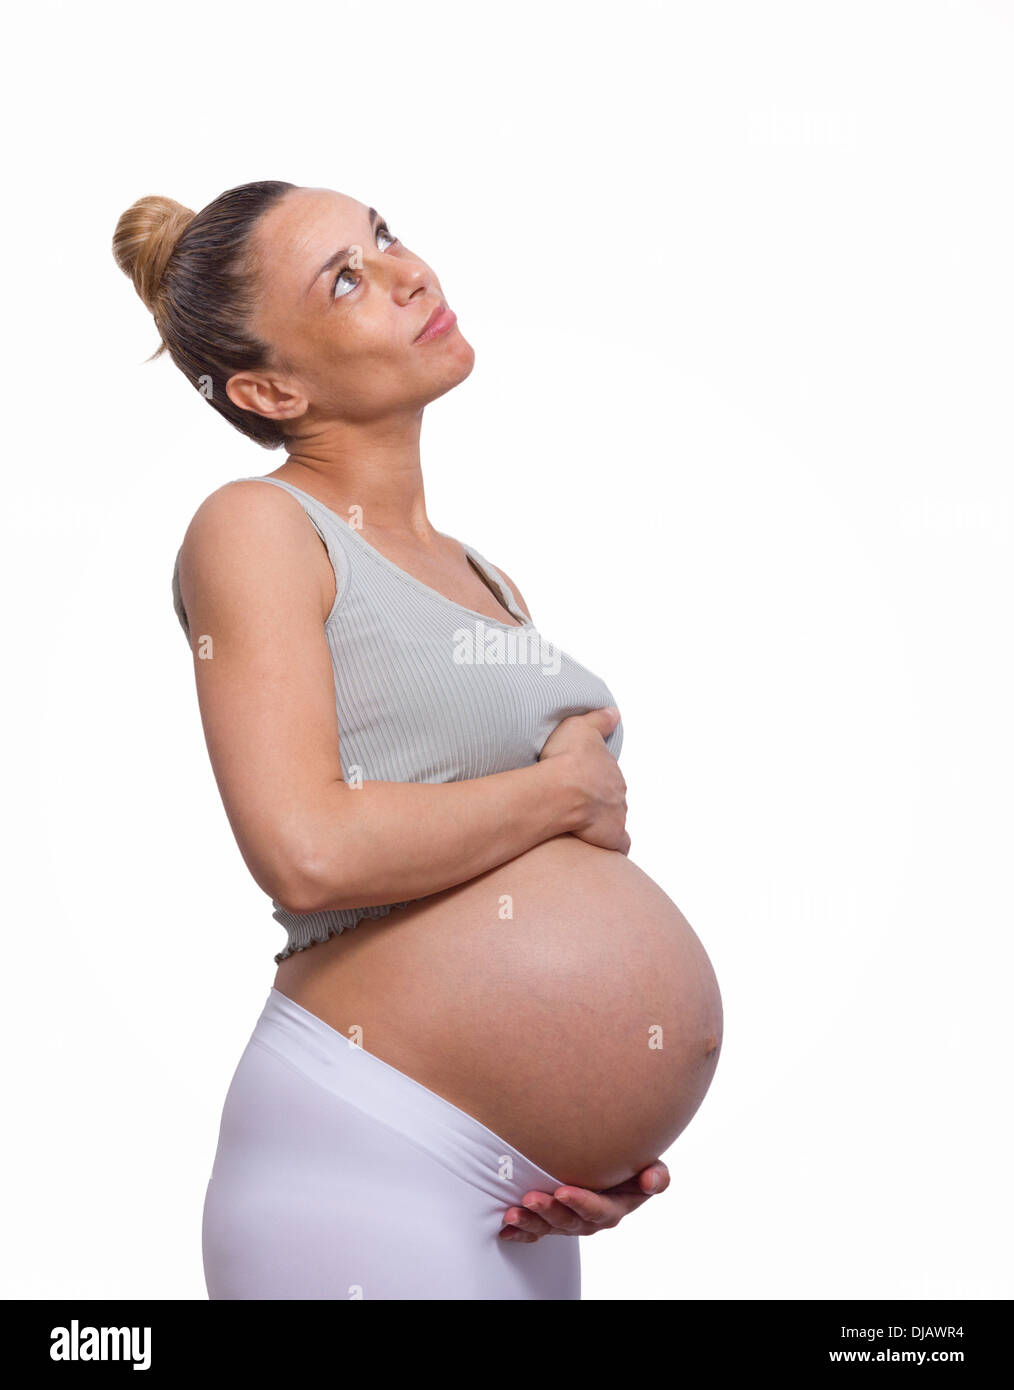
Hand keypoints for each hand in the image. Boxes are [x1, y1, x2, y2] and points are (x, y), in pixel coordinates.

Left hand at [498, 1160, 669, 1241]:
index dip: (581, 1203)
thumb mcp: (649, 1167)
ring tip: (513, 1212)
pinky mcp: (552, 1221)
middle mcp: (589, 1219)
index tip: (563, 1191)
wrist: (611, 1165)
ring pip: (549, 1226)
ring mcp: (569, 1221)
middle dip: (549, 1211)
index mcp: (612, 1208)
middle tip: (532, 1198)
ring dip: (531, 1221)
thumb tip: (651, 1180)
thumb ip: (656, 1175)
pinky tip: (506, 1228)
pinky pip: (536, 1231)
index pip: (597, 1210)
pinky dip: (521, 1232)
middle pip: (569, 1221)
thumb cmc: (629, 1165)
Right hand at [538, 706, 628, 854]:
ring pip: (615, 819)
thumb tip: (615, 713)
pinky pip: (620, 844)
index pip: (606, 775)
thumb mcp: (580, 726)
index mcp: (612, 769)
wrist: (558, 791)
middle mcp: (619, 793)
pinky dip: (614, 845)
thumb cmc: (566, 759)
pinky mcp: (611, 837)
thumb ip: (599, 720)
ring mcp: (617, 816)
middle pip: (612, 797)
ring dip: (602, 821)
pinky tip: (602, 846)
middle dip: (599, 800)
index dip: (592, 777)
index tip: (578, 780)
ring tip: (582, 824)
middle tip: (577, 802)